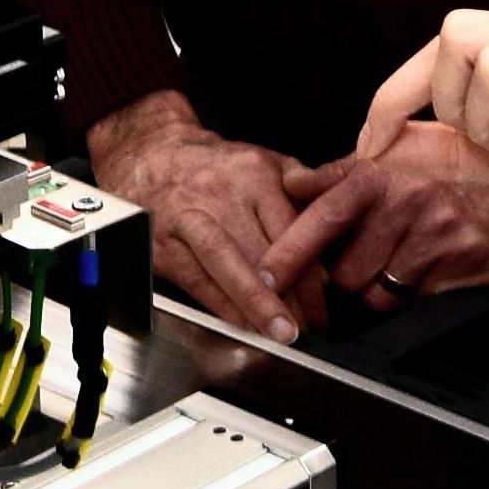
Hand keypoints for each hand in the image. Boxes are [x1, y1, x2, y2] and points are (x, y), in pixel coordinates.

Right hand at [82, 88, 327, 336]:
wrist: (151, 154)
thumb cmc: (215, 169)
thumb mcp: (264, 162)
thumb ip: (303, 191)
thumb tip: (338, 234)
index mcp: (255, 174)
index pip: (291, 229)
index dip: (310, 270)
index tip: (326, 300)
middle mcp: (222, 194)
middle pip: (262, 251)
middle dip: (290, 296)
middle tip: (310, 326)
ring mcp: (190, 218)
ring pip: (228, 265)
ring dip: (256, 305)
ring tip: (279, 334)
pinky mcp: (165, 243)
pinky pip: (198, 280)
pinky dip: (222, 306)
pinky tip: (242, 325)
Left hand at [263, 119, 488, 311]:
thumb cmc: (458, 172)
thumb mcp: (395, 156)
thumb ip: (340, 173)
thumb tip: (291, 183)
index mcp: (379, 174)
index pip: (320, 217)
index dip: (287, 253)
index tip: (266, 277)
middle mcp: (403, 201)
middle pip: (342, 271)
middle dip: (341, 281)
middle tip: (353, 274)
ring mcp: (432, 234)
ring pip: (374, 292)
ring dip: (373, 292)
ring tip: (391, 270)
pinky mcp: (457, 261)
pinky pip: (409, 301)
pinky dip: (404, 297)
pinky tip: (418, 275)